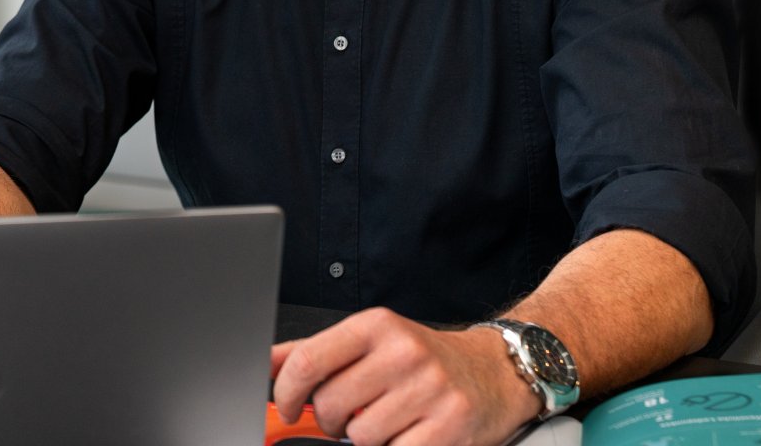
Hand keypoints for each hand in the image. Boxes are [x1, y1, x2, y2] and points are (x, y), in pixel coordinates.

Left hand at [269, 308, 539, 444]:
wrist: (494, 370)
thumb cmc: (424, 359)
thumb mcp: (369, 342)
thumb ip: (315, 353)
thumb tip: (265, 366)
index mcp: (375, 326)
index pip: (308, 361)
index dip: (286, 394)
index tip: (286, 407)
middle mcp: (403, 352)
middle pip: (330, 405)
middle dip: (330, 420)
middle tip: (347, 416)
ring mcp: (429, 390)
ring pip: (360, 437)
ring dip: (365, 439)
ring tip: (386, 422)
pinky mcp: (449, 427)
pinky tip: (405, 436)